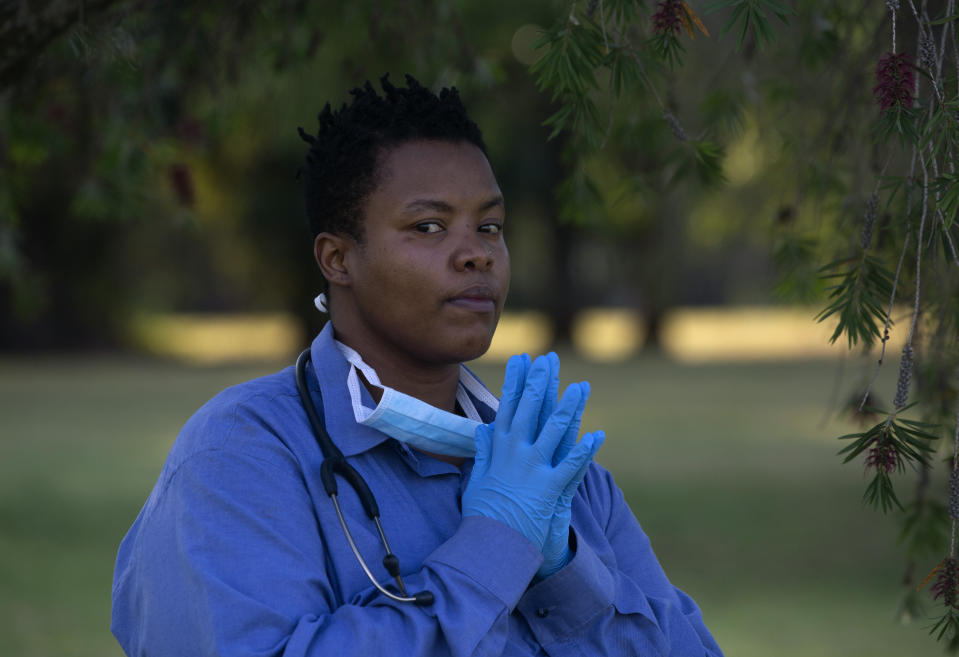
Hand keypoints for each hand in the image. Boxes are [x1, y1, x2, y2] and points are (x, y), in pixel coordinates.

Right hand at [462, 354, 602, 555]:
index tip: (522, 360)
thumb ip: (482, 452)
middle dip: (541, 382)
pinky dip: (584, 452)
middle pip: (530, 410)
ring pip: (554, 431)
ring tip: (581, 386)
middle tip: (549, 359)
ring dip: (569, 408)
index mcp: (497, 449)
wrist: (490, 544)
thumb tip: (483, 429)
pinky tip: (596, 436)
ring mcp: (533, 470)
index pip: (508, 407)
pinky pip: (571, 467)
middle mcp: (515, 454)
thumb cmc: (482, 514)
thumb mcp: (476, 478)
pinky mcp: (549, 488)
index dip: (516, 382)